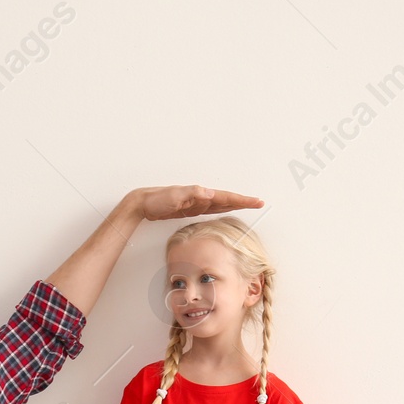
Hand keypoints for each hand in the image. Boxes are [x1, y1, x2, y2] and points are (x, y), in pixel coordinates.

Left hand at [128, 185, 262, 222]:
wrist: (143, 203)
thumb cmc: (157, 200)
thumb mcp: (174, 196)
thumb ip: (192, 193)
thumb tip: (210, 193)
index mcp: (200, 194)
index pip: (226, 197)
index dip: (242, 200)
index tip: (256, 201)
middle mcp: (200, 197)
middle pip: (227, 199)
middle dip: (243, 201)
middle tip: (259, 202)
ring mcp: (195, 203)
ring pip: (220, 204)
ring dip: (234, 204)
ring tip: (248, 205)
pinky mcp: (189, 209)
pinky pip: (210, 209)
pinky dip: (220, 209)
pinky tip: (224, 210)